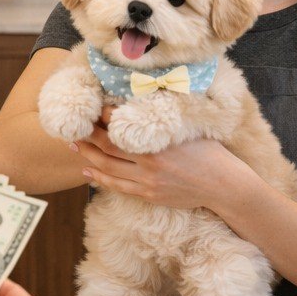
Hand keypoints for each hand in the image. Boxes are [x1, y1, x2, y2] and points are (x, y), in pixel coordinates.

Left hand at [70, 107, 243, 210]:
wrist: (222, 185)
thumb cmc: (208, 151)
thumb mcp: (186, 129)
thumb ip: (164, 119)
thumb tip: (142, 101)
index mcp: (158, 143)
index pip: (123, 127)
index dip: (105, 117)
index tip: (93, 108)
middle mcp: (150, 163)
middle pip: (109, 148)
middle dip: (89, 136)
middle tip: (74, 126)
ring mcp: (148, 182)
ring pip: (109, 169)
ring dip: (89, 156)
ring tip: (74, 146)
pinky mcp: (149, 195)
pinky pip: (118, 187)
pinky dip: (100, 179)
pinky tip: (88, 171)